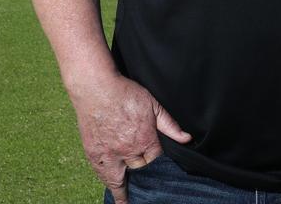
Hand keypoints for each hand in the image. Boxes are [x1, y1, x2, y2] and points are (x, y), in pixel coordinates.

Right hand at [70, 73, 191, 203]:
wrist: (96, 88)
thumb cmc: (125, 94)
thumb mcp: (153, 105)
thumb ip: (170, 125)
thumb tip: (186, 139)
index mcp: (145, 139)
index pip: (156, 158)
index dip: (157, 158)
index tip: (156, 160)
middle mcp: (127, 151)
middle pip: (140, 168)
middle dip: (143, 171)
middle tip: (147, 180)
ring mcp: (109, 154)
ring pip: (119, 179)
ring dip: (124, 189)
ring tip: (127, 201)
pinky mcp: (94, 153)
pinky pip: (103, 174)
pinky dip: (108, 183)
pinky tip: (112, 190)